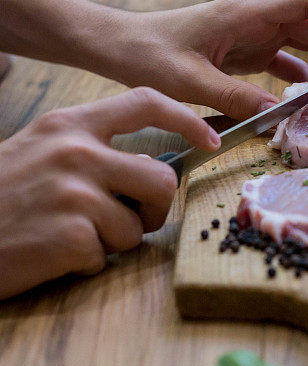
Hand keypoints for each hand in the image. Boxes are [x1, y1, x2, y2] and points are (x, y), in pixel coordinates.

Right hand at [0, 88, 219, 298]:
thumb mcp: (39, 151)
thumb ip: (92, 151)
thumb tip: (153, 171)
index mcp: (70, 126)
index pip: (145, 102)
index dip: (186, 119)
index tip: (210, 139)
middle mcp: (76, 152)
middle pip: (162, 179)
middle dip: (152, 208)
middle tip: (126, 220)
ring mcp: (75, 193)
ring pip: (137, 227)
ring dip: (112, 241)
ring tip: (67, 235)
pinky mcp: (71, 236)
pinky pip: (108, 257)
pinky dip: (85, 263)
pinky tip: (50, 253)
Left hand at [102, 0, 307, 120]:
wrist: (122, 48)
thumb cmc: (148, 55)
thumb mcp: (189, 82)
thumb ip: (235, 97)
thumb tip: (276, 117)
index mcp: (247, 13)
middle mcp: (258, 18)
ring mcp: (255, 33)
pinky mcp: (249, 51)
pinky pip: (289, 59)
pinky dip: (307, 75)